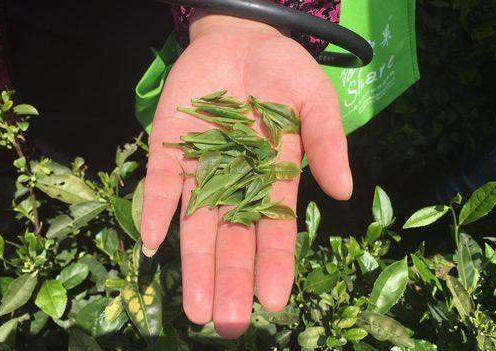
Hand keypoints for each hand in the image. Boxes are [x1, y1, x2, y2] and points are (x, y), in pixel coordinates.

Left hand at [140, 10, 351, 337]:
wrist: (241, 37)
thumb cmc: (283, 71)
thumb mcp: (315, 101)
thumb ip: (327, 142)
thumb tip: (342, 192)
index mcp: (273, 177)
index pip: (274, 228)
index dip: (274, 263)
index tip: (273, 301)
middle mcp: (235, 182)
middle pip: (232, 238)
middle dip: (229, 280)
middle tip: (226, 324)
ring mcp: (200, 168)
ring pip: (196, 224)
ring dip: (194, 264)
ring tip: (195, 308)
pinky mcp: (169, 148)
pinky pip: (161, 185)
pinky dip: (156, 211)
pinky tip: (153, 243)